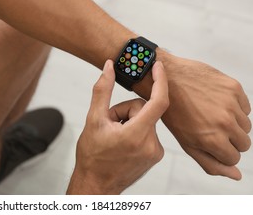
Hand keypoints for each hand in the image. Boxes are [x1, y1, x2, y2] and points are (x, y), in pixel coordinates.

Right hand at [67, 60, 168, 194]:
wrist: (96, 184)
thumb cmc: (92, 156)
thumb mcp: (93, 120)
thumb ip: (102, 90)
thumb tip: (109, 67)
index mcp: (136, 134)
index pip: (158, 101)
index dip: (160, 80)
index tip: (157, 66)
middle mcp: (151, 144)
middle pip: (144, 109)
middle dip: (125, 110)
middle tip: (110, 123)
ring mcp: (155, 151)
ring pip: (145, 120)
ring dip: (130, 121)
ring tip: (114, 135)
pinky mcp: (155, 155)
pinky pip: (148, 131)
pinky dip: (135, 130)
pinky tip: (122, 142)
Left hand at [136, 52, 251, 179]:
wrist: (165, 79)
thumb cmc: (173, 113)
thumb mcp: (186, 142)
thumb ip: (211, 162)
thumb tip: (237, 175)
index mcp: (212, 139)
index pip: (234, 157)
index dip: (222, 151)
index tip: (210, 142)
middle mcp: (225, 122)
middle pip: (244, 143)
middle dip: (230, 139)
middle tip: (211, 128)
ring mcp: (230, 103)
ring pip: (246, 125)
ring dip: (233, 123)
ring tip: (211, 115)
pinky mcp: (233, 87)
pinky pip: (245, 107)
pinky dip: (234, 107)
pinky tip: (215, 102)